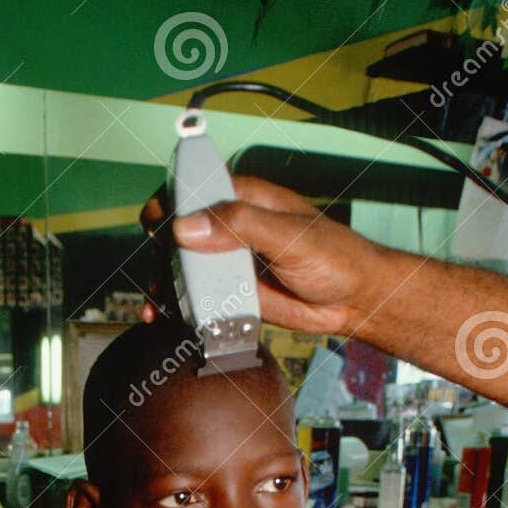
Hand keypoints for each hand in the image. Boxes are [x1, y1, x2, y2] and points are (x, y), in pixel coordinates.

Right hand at [140, 177, 390, 338]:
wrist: (354, 301)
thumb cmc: (334, 256)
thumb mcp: (287, 233)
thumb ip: (239, 225)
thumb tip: (187, 226)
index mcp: (242, 198)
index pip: (193, 190)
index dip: (168, 203)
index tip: (154, 225)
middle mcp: (230, 228)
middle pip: (178, 233)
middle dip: (159, 252)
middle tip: (160, 273)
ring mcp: (228, 262)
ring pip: (182, 268)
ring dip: (163, 284)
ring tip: (158, 303)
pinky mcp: (231, 294)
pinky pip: (196, 299)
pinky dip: (177, 308)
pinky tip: (165, 317)